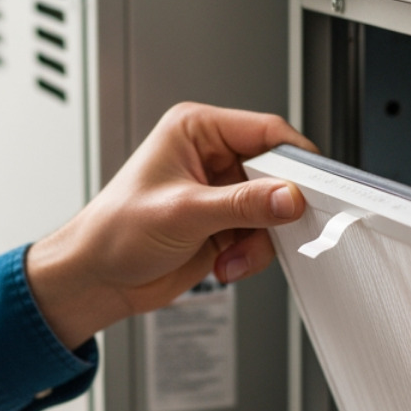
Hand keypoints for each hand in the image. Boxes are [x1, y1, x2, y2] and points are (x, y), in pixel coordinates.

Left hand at [26, 102, 314, 347]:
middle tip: (272, 228)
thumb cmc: (113, 233)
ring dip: (259, 240)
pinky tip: (223, 264)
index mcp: (195, 131)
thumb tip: (287, 197)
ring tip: (230, 255)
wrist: (97, 279)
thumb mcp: (183, 213)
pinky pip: (261, 236)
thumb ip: (242, 204)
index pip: (265, 130)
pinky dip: (249, 255)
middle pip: (275, 173)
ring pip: (272, 210)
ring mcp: (219, 192)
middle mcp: (210, 157)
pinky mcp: (223, 224)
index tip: (313, 186)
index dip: (294, 158)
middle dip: (273, 209)